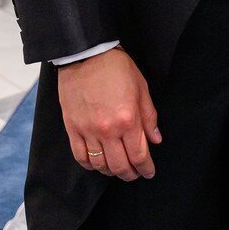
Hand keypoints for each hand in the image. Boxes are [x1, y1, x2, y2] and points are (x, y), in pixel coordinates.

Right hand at [57, 47, 160, 180]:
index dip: (146, 168)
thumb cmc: (116, 68)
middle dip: (130, 174)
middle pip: (120, 166)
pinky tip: (97, 163)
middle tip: (135, 174)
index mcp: (128, 119)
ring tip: (117, 168)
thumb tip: (155, 139)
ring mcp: (88, 131)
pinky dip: (90, 165)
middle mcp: (108, 130)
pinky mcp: (72, 129)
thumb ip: (149, 117)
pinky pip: (81, 157)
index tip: (148, 172)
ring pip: (100, 165)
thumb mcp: (141, 88)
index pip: (139, 155)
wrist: (86, 55)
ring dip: (111, 172)